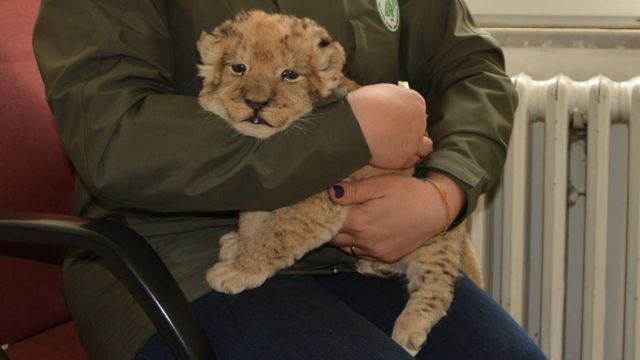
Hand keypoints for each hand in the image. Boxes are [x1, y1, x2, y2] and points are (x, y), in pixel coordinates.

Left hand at [328, 172, 464, 261]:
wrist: (438, 209)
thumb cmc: (407, 192)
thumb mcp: (379, 184)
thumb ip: (353, 191)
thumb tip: (330, 193)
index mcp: (358, 223)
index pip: (327, 224)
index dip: (321, 215)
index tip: (319, 205)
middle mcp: (364, 243)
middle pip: (333, 239)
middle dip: (330, 227)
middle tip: (331, 213)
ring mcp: (375, 253)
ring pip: (347, 248)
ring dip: (344, 237)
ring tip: (348, 221)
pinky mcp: (386, 258)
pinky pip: (363, 254)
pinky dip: (359, 244)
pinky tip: (364, 231)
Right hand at [347, 84, 431, 168]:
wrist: (354, 125)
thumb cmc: (363, 106)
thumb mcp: (382, 91)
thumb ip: (394, 99)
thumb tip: (392, 104)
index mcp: (415, 101)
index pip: (418, 110)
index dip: (406, 115)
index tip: (395, 120)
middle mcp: (420, 121)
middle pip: (421, 128)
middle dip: (410, 131)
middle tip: (394, 133)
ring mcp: (414, 140)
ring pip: (425, 147)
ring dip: (415, 148)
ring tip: (399, 148)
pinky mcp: (405, 158)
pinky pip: (410, 161)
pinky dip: (403, 160)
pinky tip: (392, 156)